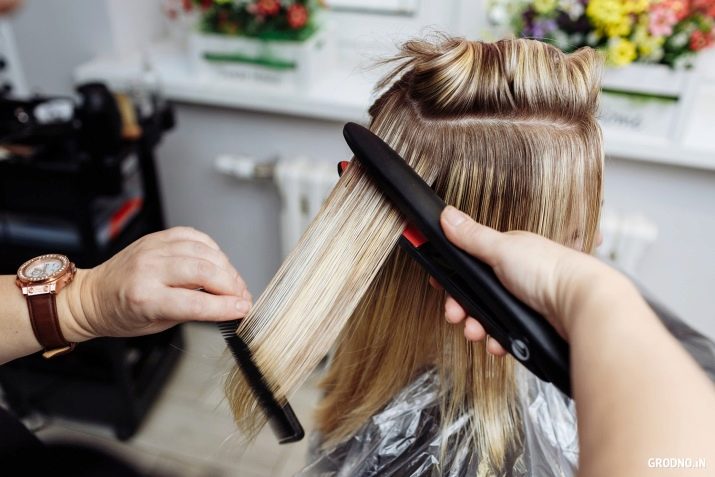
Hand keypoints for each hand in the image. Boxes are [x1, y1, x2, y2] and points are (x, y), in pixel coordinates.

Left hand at [59, 227, 250, 340]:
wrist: (91, 295)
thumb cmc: (120, 314)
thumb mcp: (156, 324)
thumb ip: (191, 311)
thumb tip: (226, 305)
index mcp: (144, 298)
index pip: (196, 302)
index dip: (226, 307)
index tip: (244, 310)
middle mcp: (148, 269)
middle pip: (204, 271)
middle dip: (232, 285)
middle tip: (243, 297)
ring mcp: (153, 249)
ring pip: (204, 251)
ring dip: (226, 268)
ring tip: (234, 283)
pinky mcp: (157, 237)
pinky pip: (195, 237)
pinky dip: (212, 249)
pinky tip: (218, 262)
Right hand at [436, 206, 627, 353]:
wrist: (581, 305)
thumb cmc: (549, 270)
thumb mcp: (502, 248)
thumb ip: (472, 236)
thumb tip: (446, 214)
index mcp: (508, 254)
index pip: (471, 264)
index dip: (454, 276)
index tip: (441, 285)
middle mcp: (516, 276)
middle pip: (476, 294)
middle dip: (461, 307)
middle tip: (455, 316)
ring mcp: (525, 301)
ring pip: (489, 316)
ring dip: (477, 326)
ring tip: (476, 333)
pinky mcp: (532, 323)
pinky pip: (507, 334)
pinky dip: (498, 340)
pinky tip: (498, 343)